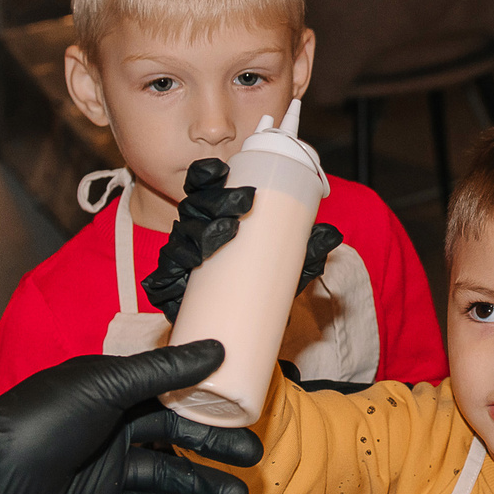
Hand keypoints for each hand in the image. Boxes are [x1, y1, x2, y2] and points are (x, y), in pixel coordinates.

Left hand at [0, 344, 257, 493]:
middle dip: (214, 447)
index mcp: (111, 390)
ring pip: (166, 475)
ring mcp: (105, 469)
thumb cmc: (42, 419)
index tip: (245, 404)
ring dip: (201, 484)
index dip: (206, 399)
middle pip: (175, 435)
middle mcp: (112, 427)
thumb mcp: (103, 386)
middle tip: (252, 457)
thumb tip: (216, 349)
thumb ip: (160, 372)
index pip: (170, 391)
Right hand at [141, 158, 343, 318]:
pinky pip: (162, 281)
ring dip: (198, 235)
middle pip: (194, 206)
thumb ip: (306, 250)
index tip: (221, 170)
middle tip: (242, 204)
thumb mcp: (287, 263)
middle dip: (216, 201)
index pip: (203, 184)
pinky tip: (177, 278)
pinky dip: (167, 279)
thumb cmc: (261, 280)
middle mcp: (194, 229)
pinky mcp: (171, 289)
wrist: (239, 324)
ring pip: (180, 240)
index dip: (208, 174)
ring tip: (223, 236)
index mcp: (215, 212)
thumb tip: (332, 235)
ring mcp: (180, 257)